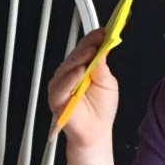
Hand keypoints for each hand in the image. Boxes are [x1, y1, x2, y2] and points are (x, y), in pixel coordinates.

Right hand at [47, 29, 118, 146]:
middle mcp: (70, 74)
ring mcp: (61, 85)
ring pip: (67, 67)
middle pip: (75, 55)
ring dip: (79, 59)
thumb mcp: (108, 84)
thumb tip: (102, 51)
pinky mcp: (56, 97)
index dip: (93, 39)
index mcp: (83, 68)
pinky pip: (61, 85)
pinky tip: (80, 72)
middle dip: (87, 46)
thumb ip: (102, 68)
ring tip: (91, 53)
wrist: (96, 132)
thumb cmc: (100, 110)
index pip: (85, 49)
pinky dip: (70, 78)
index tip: (103, 32)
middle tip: (97, 40)